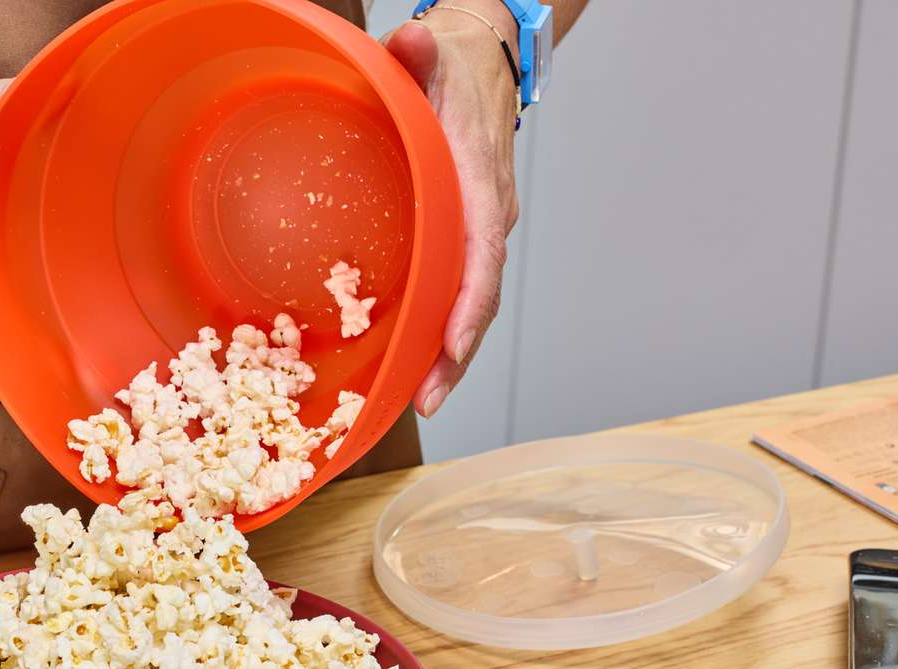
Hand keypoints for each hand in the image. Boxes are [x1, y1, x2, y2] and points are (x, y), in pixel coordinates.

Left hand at [384, 10, 521, 417]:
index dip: (470, 305)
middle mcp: (487, 213)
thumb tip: (410, 40)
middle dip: (456, 354)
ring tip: (420, 398)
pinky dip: (440, 327)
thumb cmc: (453, 63)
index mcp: (479, 181)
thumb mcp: (433, 52)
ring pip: (470, 300)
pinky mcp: (463, 233)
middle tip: (426, 399)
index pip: (484, 254)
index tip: (453, 348)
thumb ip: (418, 53)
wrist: (480, 57)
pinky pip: (456, 288)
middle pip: (479, 297)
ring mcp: (477, 228)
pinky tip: (412, 358)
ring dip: (448, 353)